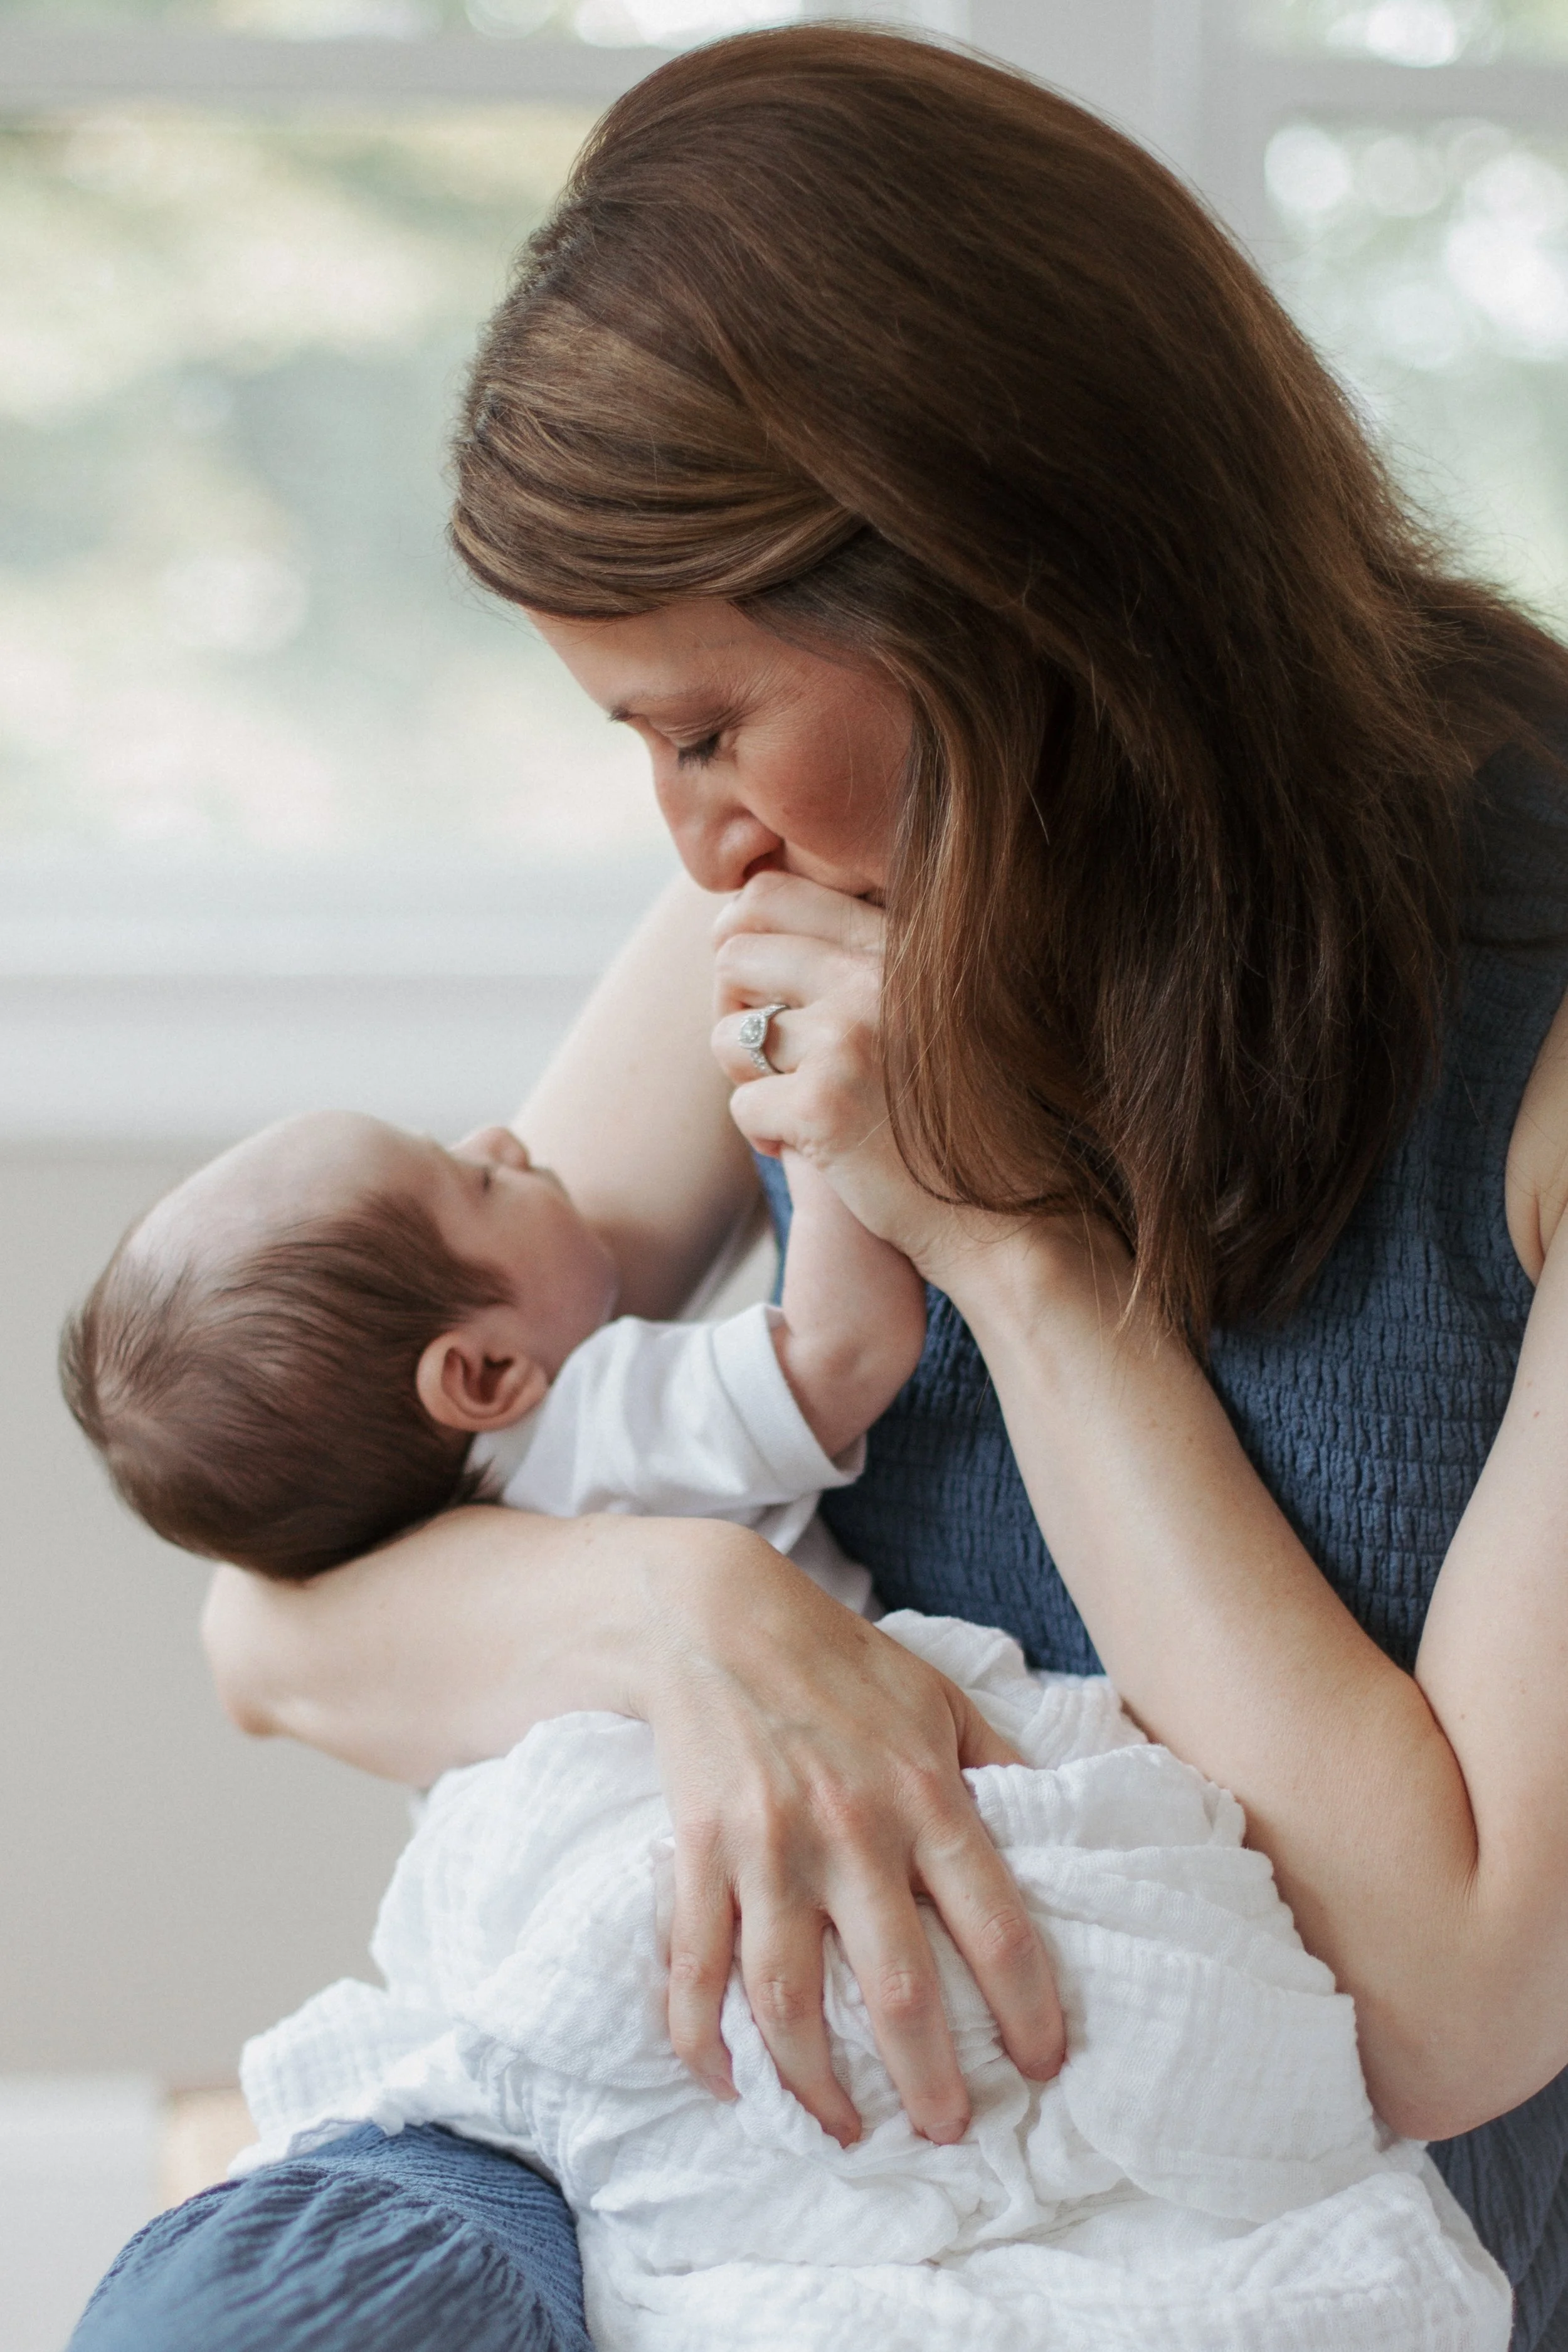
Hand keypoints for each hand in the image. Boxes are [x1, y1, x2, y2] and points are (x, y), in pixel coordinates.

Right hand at [645, 1526, 1066, 2146]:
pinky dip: (701, 2039)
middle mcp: (852, 1831)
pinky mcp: (698, 1852)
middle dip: (929, 2081)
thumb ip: (1001, 1766)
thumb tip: (1067, 1819)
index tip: (1043, 2066)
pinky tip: (729, 2083)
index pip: (996, 1928)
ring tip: (846, 2128)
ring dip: (817, 2083)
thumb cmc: (843, 1663)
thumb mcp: (943, 1700)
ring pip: (789, 2000)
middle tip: (948, 2132)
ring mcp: (768, 1848)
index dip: (1028, 2010)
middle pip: (900, 1989)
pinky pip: (695, 1967)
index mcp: (927, 1795)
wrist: (720, 1616)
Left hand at [711, 873, 963, 1269]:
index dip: (744, 939)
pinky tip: (812, 1151)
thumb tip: (744, 918)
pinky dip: (764, 1136)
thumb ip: (862, 963)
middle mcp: (874, 978)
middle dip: (736, 1008)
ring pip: (728, 1034)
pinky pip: (742, 1104)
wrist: (1010, 1216)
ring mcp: (848, 1040)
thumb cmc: (968, 1117)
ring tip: (797, 1106)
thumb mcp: (930, 1011)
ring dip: (749, 1076)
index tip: (760, 987)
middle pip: (734, 953)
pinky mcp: (822, 1108)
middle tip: (769, 1056)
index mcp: (900, 943)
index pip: (771, 894)